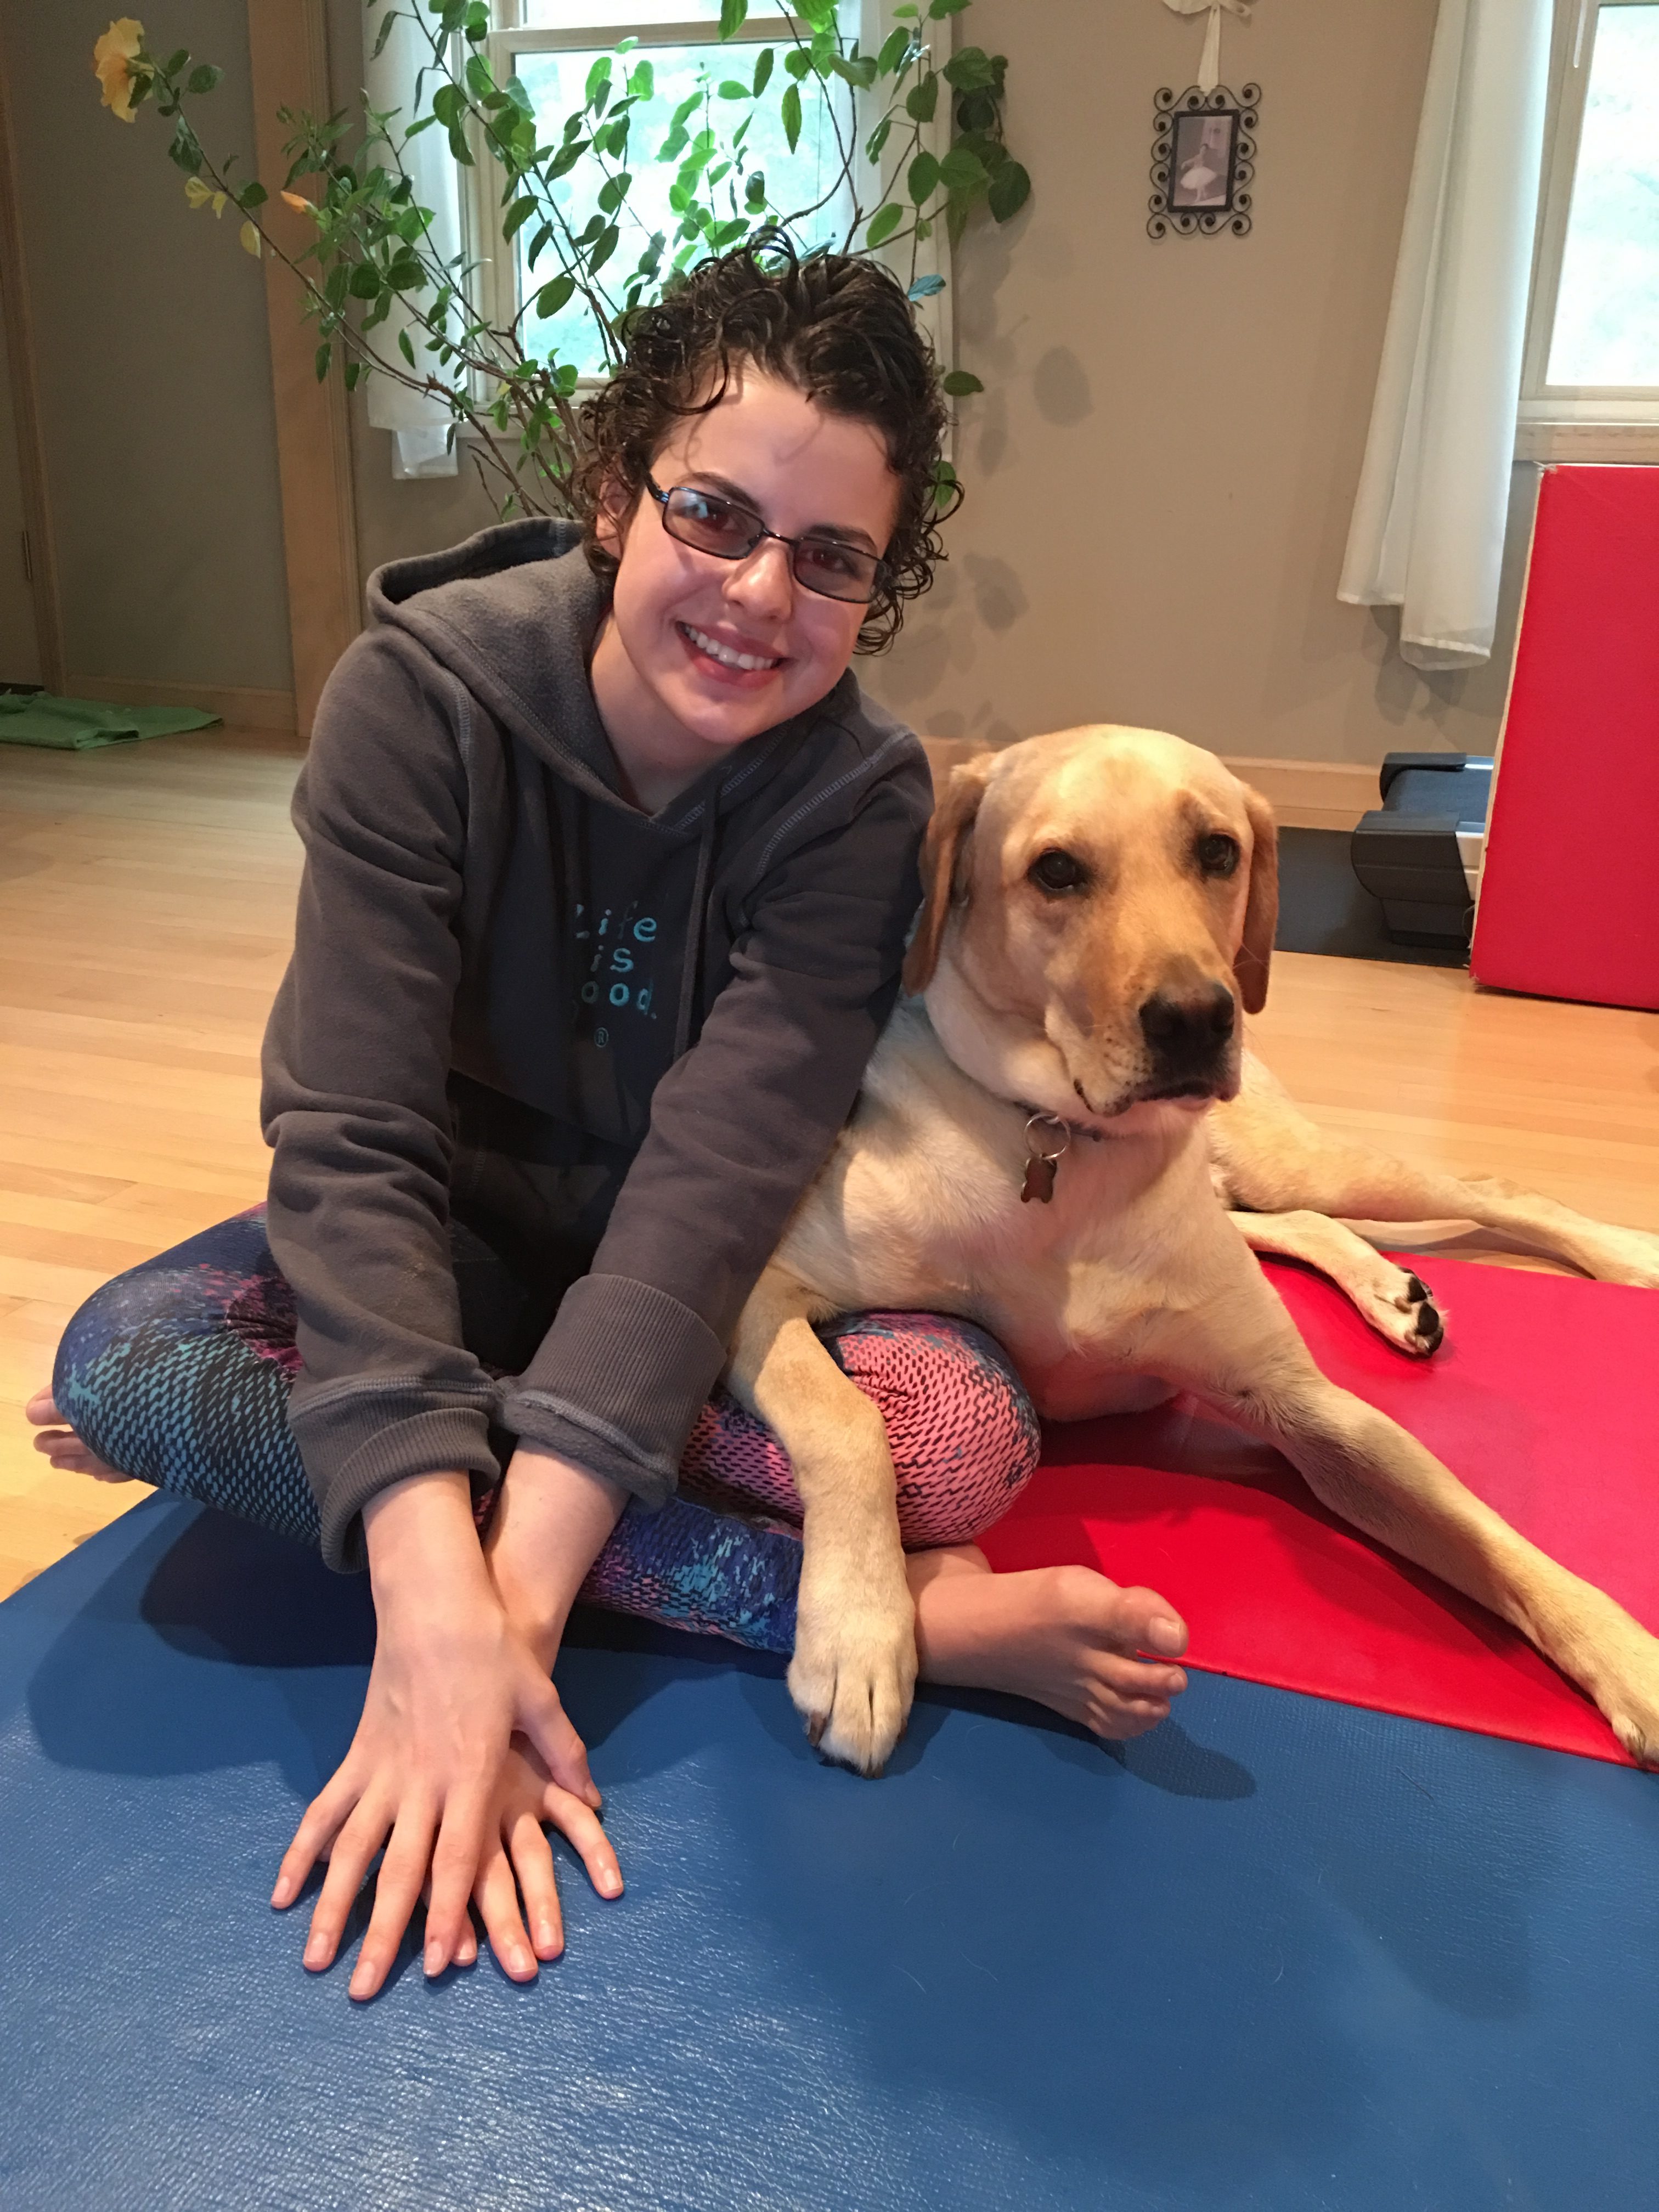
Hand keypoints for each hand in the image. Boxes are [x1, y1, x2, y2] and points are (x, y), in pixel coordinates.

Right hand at [270, 1471, 596, 2000]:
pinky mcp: (357, 1755)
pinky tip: (282, 1893)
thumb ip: (564, 1753)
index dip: (449, 1913)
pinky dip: (302, 1852)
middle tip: (365, 1989)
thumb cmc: (493, 1650)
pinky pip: (326, 1811)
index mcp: (472, 1772)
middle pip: (401, 1869)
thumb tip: (592, 1798)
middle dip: (384, 1934)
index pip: (459, 1858)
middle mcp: (423, 1781)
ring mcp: (383, 1769)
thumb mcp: (540, 1697)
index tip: (439, 1963)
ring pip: (352, 1851)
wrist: (435, 1603)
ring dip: (332, 1907)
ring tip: (315, 1960)